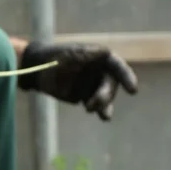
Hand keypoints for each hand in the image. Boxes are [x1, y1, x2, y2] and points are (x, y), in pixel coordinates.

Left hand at [19, 41, 137, 119]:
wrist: (38, 70)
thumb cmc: (53, 58)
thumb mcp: (69, 55)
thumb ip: (85, 55)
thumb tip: (105, 53)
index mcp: (100, 57)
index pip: (117, 66)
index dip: (127, 77)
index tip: (132, 90)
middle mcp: (100, 71)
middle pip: (110, 84)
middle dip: (106, 95)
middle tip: (92, 105)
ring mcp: (93, 84)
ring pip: (105, 96)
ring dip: (105, 105)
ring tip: (104, 115)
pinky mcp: (85, 95)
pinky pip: (96, 104)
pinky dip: (100, 110)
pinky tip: (103, 116)